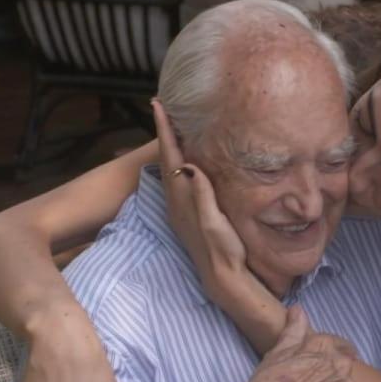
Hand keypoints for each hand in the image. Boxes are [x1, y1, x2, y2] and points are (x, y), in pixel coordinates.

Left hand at [153, 99, 247, 301]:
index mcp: (183, 196)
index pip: (170, 155)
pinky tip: (187, 160)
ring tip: (174, 126)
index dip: (165, 130)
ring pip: (172, 167)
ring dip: (171, 145)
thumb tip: (190, 164)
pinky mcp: (189, 213)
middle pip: (167, 157)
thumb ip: (202, 194)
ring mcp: (182, 207)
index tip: (158, 104)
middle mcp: (178, 199)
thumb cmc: (223, 249)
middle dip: (165, 131)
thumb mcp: (214, 221)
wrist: (223, 277)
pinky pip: (180, 178)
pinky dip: (180, 161)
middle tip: (164, 107)